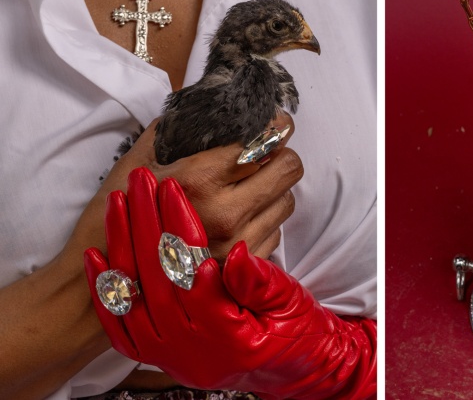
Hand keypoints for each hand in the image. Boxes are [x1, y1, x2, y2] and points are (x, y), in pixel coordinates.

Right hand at [70, 114, 300, 262]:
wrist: (104, 286)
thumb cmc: (118, 218)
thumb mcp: (138, 163)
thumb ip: (174, 132)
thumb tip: (202, 108)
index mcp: (198, 179)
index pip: (263, 142)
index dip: (275, 127)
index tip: (276, 123)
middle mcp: (225, 212)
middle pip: (288, 169)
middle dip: (280, 155)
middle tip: (266, 153)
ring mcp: (237, 245)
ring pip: (287, 201)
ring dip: (274, 190)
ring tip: (249, 188)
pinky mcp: (242, 270)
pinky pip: (275, 232)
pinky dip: (264, 220)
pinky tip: (240, 218)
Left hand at [84, 168, 375, 398]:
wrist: (291, 370)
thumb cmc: (296, 334)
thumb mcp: (291, 305)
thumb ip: (263, 281)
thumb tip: (239, 251)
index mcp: (228, 336)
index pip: (194, 272)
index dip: (180, 225)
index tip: (172, 189)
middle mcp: (193, 349)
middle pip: (157, 278)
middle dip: (146, 221)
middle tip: (142, 180)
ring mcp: (171, 354)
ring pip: (135, 296)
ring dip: (123, 244)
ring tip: (119, 201)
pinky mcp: (159, 355)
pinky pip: (120, 323)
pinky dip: (107, 288)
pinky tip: (98, 255)